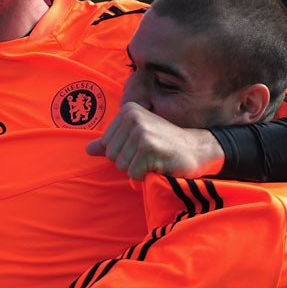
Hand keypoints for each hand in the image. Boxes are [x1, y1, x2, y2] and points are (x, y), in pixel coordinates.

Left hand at [85, 102, 225, 178]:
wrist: (198, 149)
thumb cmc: (165, 145)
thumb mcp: (137, 139)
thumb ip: (112, 143)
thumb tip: (88, 149)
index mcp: (128, 111)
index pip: (106, 145)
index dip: (124, 153)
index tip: (143, 147)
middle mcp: (132, 117)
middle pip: (112, 156)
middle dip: (130, 163)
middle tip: (151, 155)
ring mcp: (141, 132)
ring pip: (121, 166)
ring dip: (138, 170)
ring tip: (155, 159)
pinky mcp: (149, 148)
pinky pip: (133, 174)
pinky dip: (146, 176)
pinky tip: (160, 165)